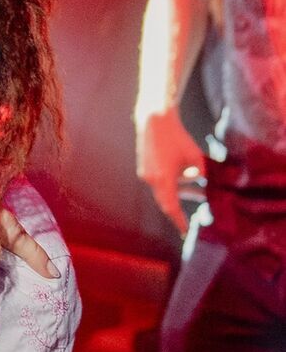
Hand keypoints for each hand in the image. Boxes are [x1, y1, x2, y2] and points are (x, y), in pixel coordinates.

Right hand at [136, 108, 205, 233]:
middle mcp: (152, 180)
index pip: (172, 207)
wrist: (154, 119)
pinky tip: (187, 177)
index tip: (184, 231)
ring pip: (164, 191)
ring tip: (198, 191)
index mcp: (164, 179)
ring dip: (179, 193)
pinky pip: (160, 182)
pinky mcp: (146, 167)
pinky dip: (173, 184)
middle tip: (187, 222)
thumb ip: (201, 173)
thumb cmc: (177, 137)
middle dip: (178, 210)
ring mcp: (146, 174)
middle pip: (166, 202)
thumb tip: (205, 184)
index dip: (178, 221)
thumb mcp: (195, 156)